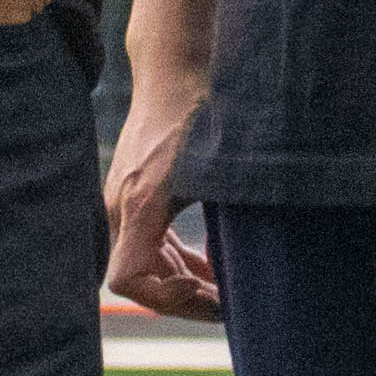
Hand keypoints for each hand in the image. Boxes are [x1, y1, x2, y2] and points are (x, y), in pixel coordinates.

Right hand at [104, 80, 222, 320]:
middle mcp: (121, 205)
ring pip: (146, 262)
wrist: (174, 69)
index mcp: (138, 203)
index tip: (208, 290)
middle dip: (185, 298)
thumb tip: (254, 273)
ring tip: (227, 291)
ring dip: (183, 281)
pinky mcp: (136, 192)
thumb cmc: (199, 113)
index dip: (166, 299)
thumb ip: (226, 224)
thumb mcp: (219, 172)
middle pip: (141, 277)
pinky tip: (211, 264)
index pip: (127, 279)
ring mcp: (125, 199)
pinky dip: (178, 259)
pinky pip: (149, 241)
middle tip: (232, 306)